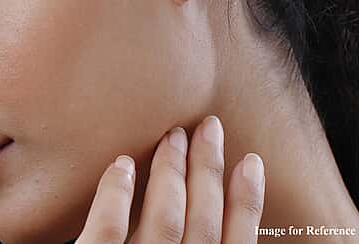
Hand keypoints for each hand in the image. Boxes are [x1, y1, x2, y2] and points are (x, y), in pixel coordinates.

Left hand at [76, 115, 264, 242]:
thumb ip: (194, 242)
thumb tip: (206, 207)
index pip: (238, 243)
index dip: (247, 201)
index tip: (251, 162)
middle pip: (203, 220)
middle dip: (209, 167)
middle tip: (209, 126)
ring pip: (164, 219)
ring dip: (172, 170)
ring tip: (174, 135)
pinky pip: (107, 233)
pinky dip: (116, 196)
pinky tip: (122, 164)